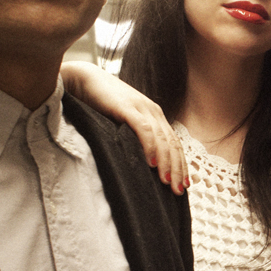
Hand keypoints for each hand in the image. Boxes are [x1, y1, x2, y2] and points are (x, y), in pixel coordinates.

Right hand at [60, 61, 186, 192]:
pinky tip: (151, 163)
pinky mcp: (128, 108)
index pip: (174, 144)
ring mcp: (142, 109)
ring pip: (162, 139)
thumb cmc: (102, 104)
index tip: (184, 184)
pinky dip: (150, 147)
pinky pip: (144, 130)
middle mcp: (153, 112)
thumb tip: (140, 162)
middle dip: (177, 169)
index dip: (181, 164)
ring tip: (167, 182)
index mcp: (155, 116)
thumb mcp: (123, 122)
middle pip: (172, 144)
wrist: (86, 80)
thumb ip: (134, 137)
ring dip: (166, 163)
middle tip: (179, 191)